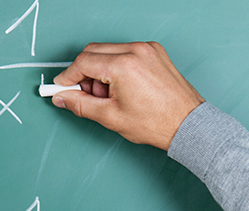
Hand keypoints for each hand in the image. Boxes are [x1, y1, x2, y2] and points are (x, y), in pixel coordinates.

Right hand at [52, 42, 204, 150]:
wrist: (187, 123)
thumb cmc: (156, 123)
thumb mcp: (110, 117)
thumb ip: (80, 104)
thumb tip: (62, 98)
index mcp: (124, 65)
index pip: (82, 63)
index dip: (67, 78)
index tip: (61, 89)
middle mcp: (136, 50)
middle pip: (93, 52)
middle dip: (84, 74)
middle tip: (86, 96)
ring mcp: (147, 48)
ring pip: (108, 51)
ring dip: (100, 70)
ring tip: (109, 95)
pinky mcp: (154, 51)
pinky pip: (125, 52)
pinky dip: (117, 66)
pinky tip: (122, 87)